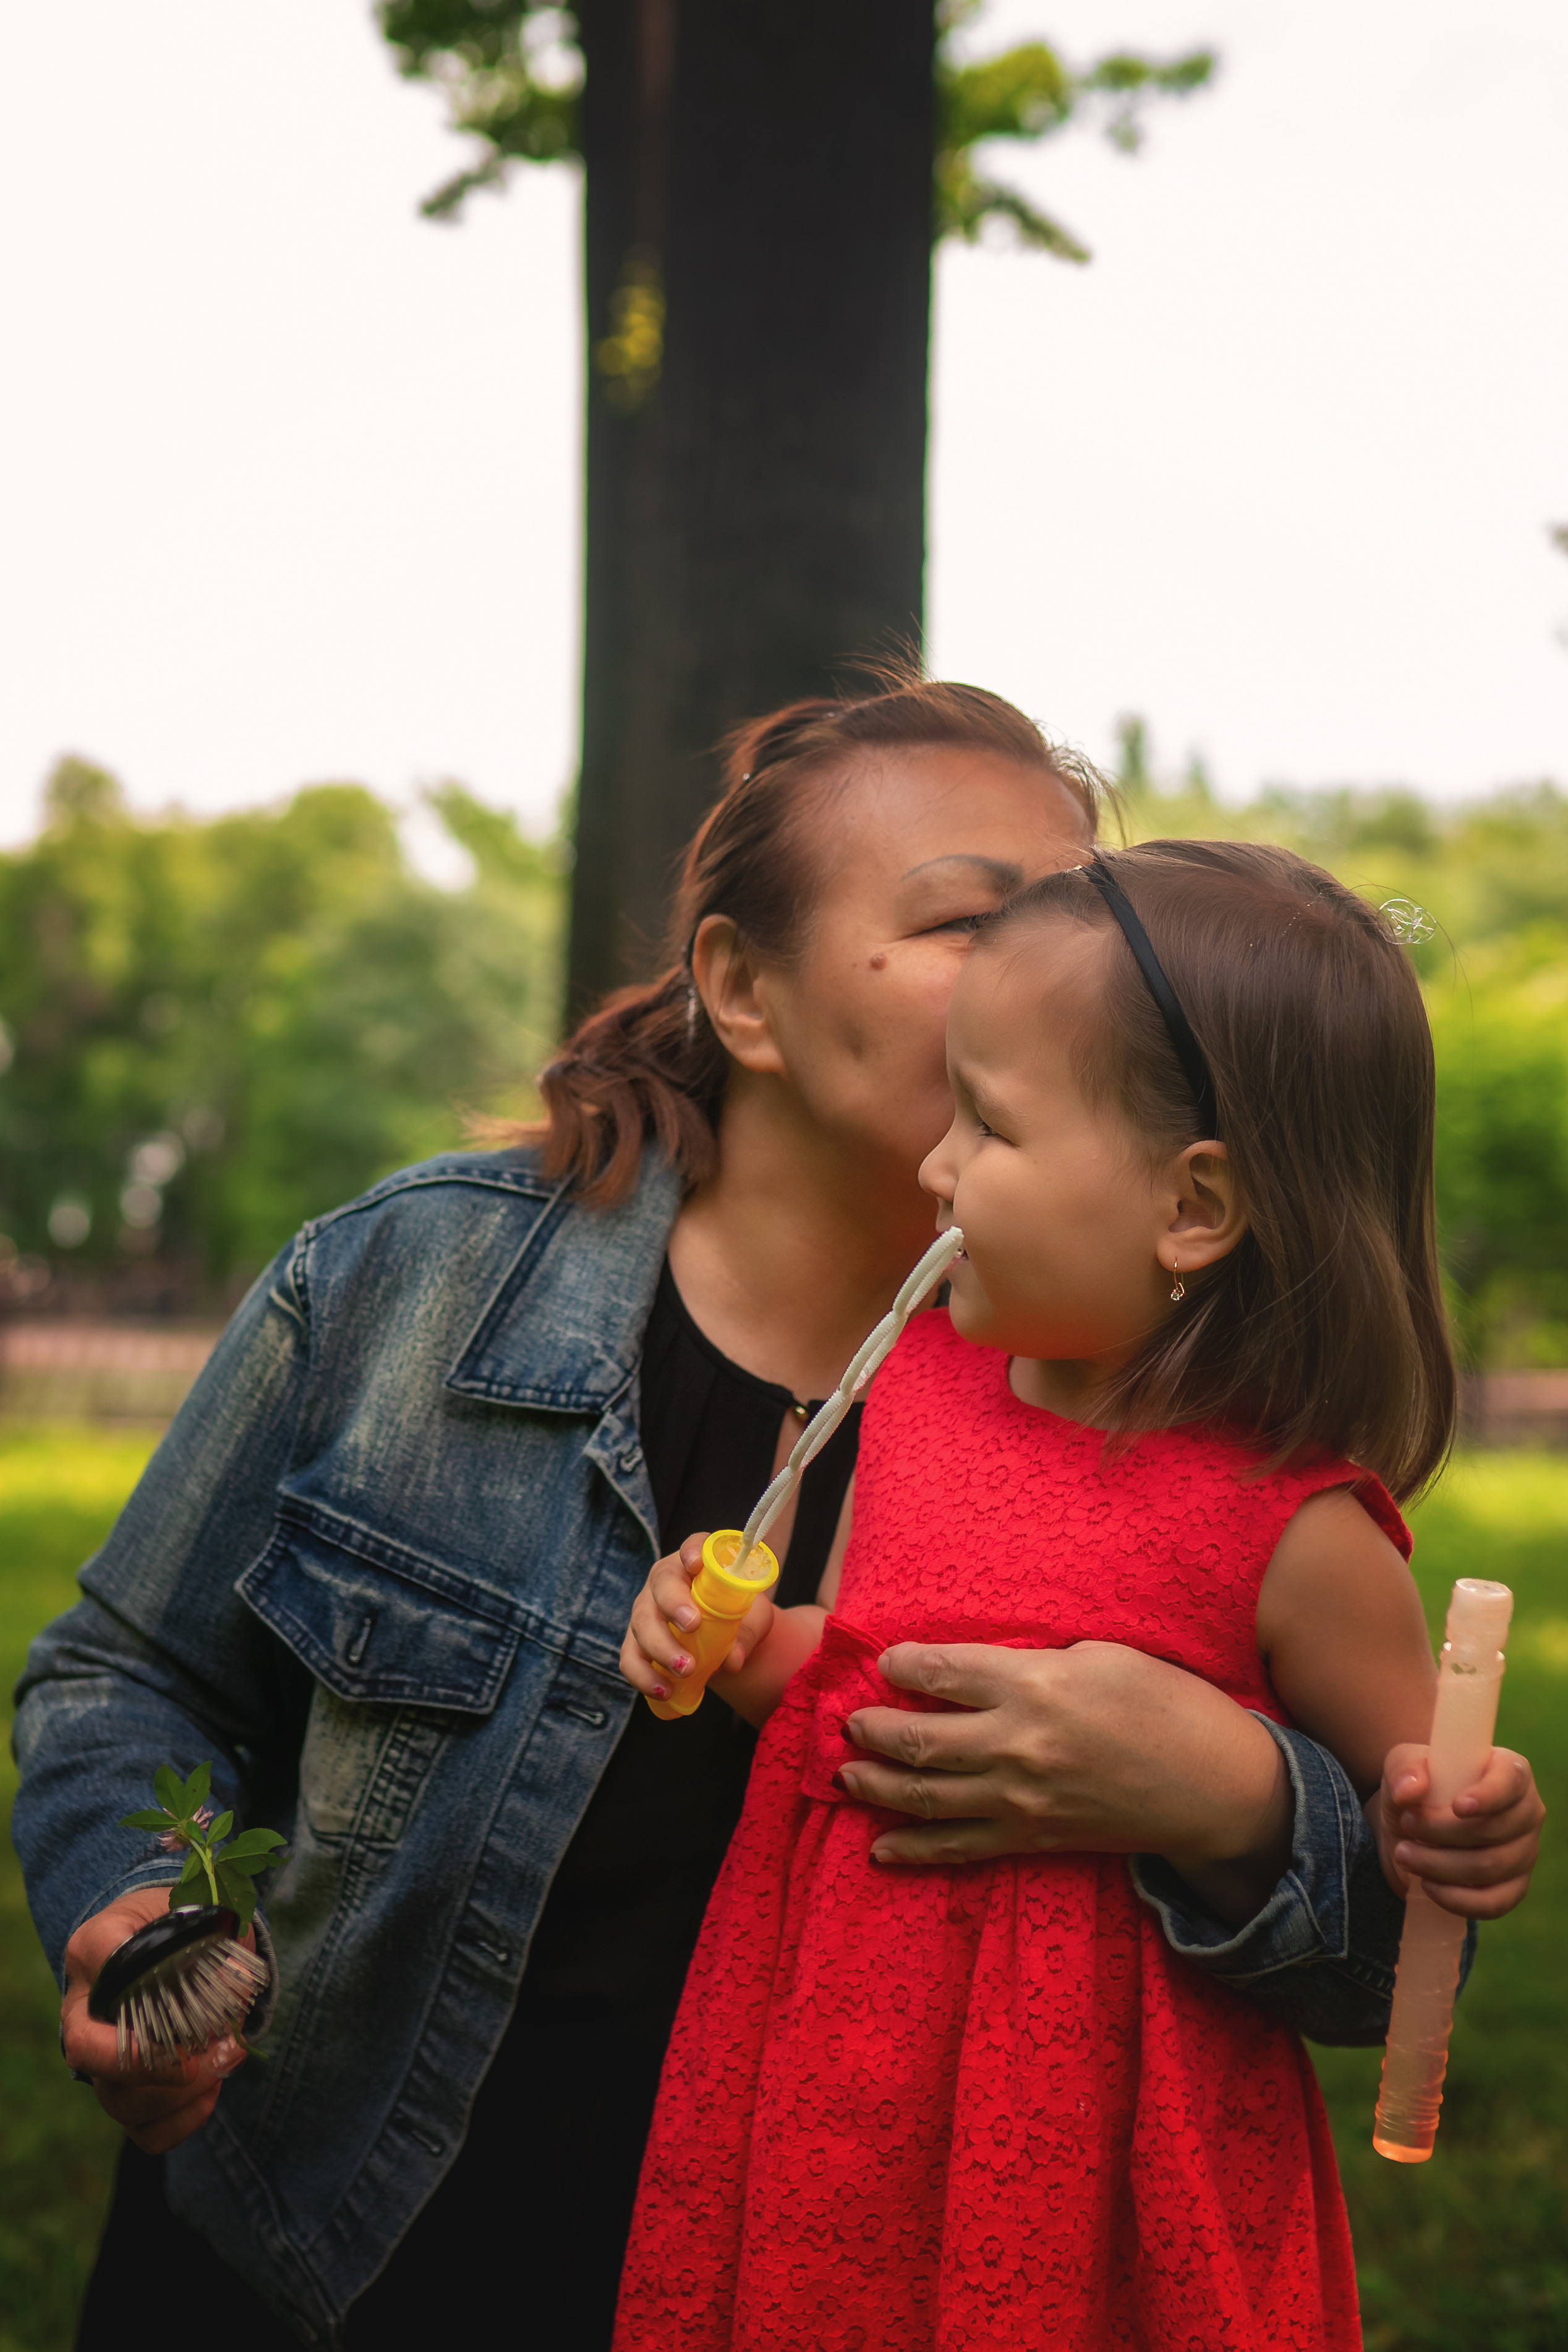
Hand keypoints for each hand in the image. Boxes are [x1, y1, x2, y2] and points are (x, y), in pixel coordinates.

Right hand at [62, 1889, 252, 2152]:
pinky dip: (182, 2122)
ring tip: (227, 2059)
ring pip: (119, 2101)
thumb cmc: (184, 1924)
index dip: (132, 1966)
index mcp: (96, 1948)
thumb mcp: (201, 1911)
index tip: (177, 1988)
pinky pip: (143, 2131)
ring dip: (181, 2093)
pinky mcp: (125, 2095)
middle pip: (89, 2052)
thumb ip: (216, 1936)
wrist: (175, 1947)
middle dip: (153, 2061)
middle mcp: (84, 2008)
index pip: (96, 1953)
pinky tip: (211, 2091)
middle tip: (212, 2050)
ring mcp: (99, 2060)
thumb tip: (236, 1983)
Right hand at [619, 1532, 774, 1702]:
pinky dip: (644, 1676)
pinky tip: (664, 1691)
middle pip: (661, 1586)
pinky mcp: (636, 1642)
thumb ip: (747, 1633)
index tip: (697, 1563)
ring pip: (641, 1624)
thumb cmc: (735, 1614)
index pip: (694, 1546)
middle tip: (693, 1627)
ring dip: (661, 1648)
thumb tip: (733, 1660)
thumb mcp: (752, 1619)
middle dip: (674, 1606)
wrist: (720, 1637)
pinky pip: (630, 1659)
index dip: (694, 1551)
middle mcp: (665, 1581)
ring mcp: (645, 1611)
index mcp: (695, 1563)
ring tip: (685, 1671)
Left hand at [840, 1639, 1290, 1895]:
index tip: (885, 1661)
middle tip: (848, 1720)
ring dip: (876, 1785)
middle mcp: (1016, 1742)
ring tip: (846, 1773)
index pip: (944, 1671)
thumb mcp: (1102, 1655)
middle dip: (872, 1728)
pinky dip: (914, 1850)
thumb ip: (1033, 1660)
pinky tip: (881, 1848)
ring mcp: (1020, 1798)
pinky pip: (959, 1848)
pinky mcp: (1032, 1839)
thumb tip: (979, 1668)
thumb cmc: (1167, 1705)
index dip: (903, 1664)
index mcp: (1035, 1683)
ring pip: (925, 1795)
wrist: (1214, 1788)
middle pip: (918, 1737)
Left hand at [1370, 1743, 1544, 1916]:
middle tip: (1405, 1824)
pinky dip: (1458, 1899)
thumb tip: (1409, 1791)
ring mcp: (1524, 1853)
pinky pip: (1494, 1903)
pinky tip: (1428, 1886)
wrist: (1411, 1827)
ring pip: (1490, 1868)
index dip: (1489, 1796)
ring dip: (1440, 1865)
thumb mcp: (1403, 1766)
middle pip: (1494, 1830)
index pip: (1511, 1781)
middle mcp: (1526, 1812)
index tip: (1457, 1806)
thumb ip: (1404, 1769)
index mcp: (1510, 1772)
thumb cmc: (1417, 1788)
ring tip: (1404, 1853)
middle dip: (1442, 1832)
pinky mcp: (1514, 1888)